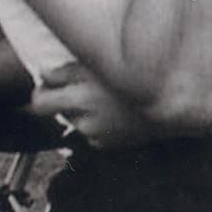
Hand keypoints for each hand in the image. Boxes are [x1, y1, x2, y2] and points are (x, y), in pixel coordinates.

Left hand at [25, 63, 149, 149]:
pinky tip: (114, 114)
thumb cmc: (138, 77)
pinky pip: (90, 132)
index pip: (39, 103)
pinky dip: (96, 124)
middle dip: (65, 100)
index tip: (47, 87)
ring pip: (75, 121)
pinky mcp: (106, 145)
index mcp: (82, 98)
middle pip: (58, 111)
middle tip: (83, 89)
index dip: (40, 94)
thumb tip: (42, 74)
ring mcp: (96, 136)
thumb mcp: (101, 66)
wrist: (172, 104)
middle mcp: (85, 121)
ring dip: (83, 112)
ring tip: (106, 101)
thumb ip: (67, 72)